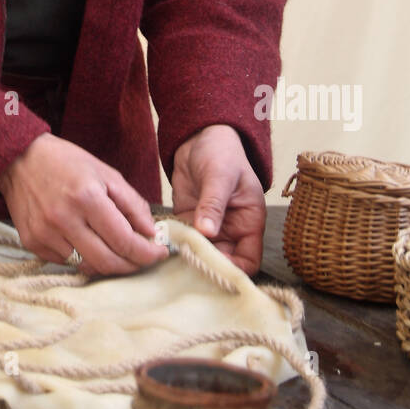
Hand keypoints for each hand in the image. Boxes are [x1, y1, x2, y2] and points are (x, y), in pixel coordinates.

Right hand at [0, 134, 166, 275]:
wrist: (19, 159)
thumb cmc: (66, 162)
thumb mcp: (105, 173)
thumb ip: (132, 204)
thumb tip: (151, 233)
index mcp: (87, 197)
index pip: (124, 241)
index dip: (147, 253)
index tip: (159, 253)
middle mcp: (64, 219)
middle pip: (107, 262)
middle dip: (132, 265)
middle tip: (142, 259)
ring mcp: (45, 234)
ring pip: (87, 266)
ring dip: (107, 263)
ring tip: (116, 251)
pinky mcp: (32, 242)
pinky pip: (66, 262)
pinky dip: (82, 257)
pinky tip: (86, 242)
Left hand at [170, 124, 265, 275]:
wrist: (199, 138)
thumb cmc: (221, 152)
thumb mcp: (220, 175)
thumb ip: (214, 203)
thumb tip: (208, 232)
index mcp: (249, 222)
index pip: (249, 260)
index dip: (234, 270)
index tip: (213, 268)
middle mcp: (231, 231)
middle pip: (222, 263)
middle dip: (206, 267)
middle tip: (186, 266)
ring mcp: (208, 229)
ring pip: (200, 256)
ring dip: (186, 258)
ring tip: (171, 258)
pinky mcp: (187, 223)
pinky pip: (182, 242)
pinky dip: (173, 245)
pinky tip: (160, 245)